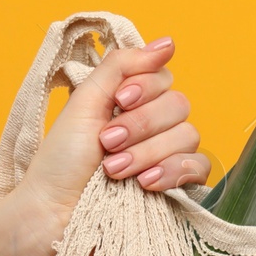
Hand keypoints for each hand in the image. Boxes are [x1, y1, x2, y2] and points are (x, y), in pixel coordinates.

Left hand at [17, 37, 209, 218]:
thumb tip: (167, 43)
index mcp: (131, 102)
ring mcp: (167, 156)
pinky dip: (173, 171)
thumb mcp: (85, 103)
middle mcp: (154, 126)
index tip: (118, 101)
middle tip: (107, 143)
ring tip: (114, 171)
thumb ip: (122, 66)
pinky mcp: (177, 186)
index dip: (145, 88)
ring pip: (188, 136)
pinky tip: (146, 184)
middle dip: (141, 124)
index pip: (164, 78)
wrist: (55, 212)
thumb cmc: (61, 162)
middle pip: (178, 105)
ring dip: (148, 152)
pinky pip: (199, 167)